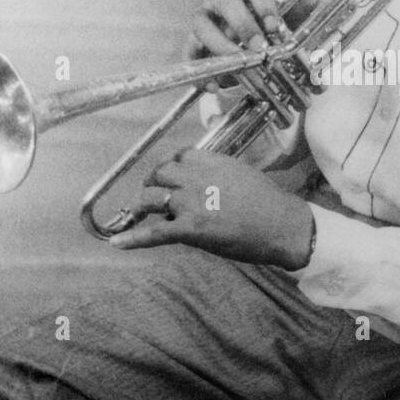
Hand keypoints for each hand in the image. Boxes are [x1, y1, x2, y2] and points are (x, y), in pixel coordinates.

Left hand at [107, 149, 315, 269]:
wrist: (282, 225)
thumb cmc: (269, 202)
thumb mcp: (241, 173)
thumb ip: (217, 173)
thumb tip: (202, 181)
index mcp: (210, 161)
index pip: (177, 157)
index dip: (169, 168)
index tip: (169, 176)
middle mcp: (195, 177)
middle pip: (159, 174)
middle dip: (152, 184)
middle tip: (152, 195)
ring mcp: (190, 203)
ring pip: (150, 198)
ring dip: (141, 205)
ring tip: (138, 212)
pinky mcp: (190, 229)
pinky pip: (154, 232)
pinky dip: (133, 238)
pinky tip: (117, 243)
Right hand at [187, 0, 282, 80]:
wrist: (245, 40)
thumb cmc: (263, 25)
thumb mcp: (278, 21)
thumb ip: (290, 19)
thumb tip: (307, 11)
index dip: (263, 4)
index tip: (273, 27)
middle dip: (242, 23)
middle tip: (258, 47)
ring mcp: (204, 15)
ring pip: (201, 24)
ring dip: (221, 45)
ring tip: (238, 66)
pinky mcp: (193, 39)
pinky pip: (189, 52)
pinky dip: (200, 70)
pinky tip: (214, 86)